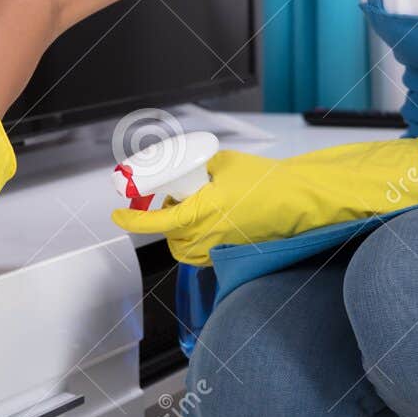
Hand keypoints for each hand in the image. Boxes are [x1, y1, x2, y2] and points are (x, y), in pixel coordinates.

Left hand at [109, 137, 417, 265]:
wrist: (300, 201)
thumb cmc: (268, 181)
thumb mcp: (225, 163)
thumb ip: (200, 166)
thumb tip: (182, 169)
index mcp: (205, 209)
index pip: (158, 219)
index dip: (133, 218)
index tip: (118, 212)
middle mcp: (209, 233)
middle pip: (168, 235)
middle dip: (163, 220)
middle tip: (170, 200)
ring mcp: (220, 247)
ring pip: (182, 248)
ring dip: (178, 232)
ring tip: (193, 210)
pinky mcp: (231, 253)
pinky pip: (201, 253)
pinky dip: (196, 241)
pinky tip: (210, 222)